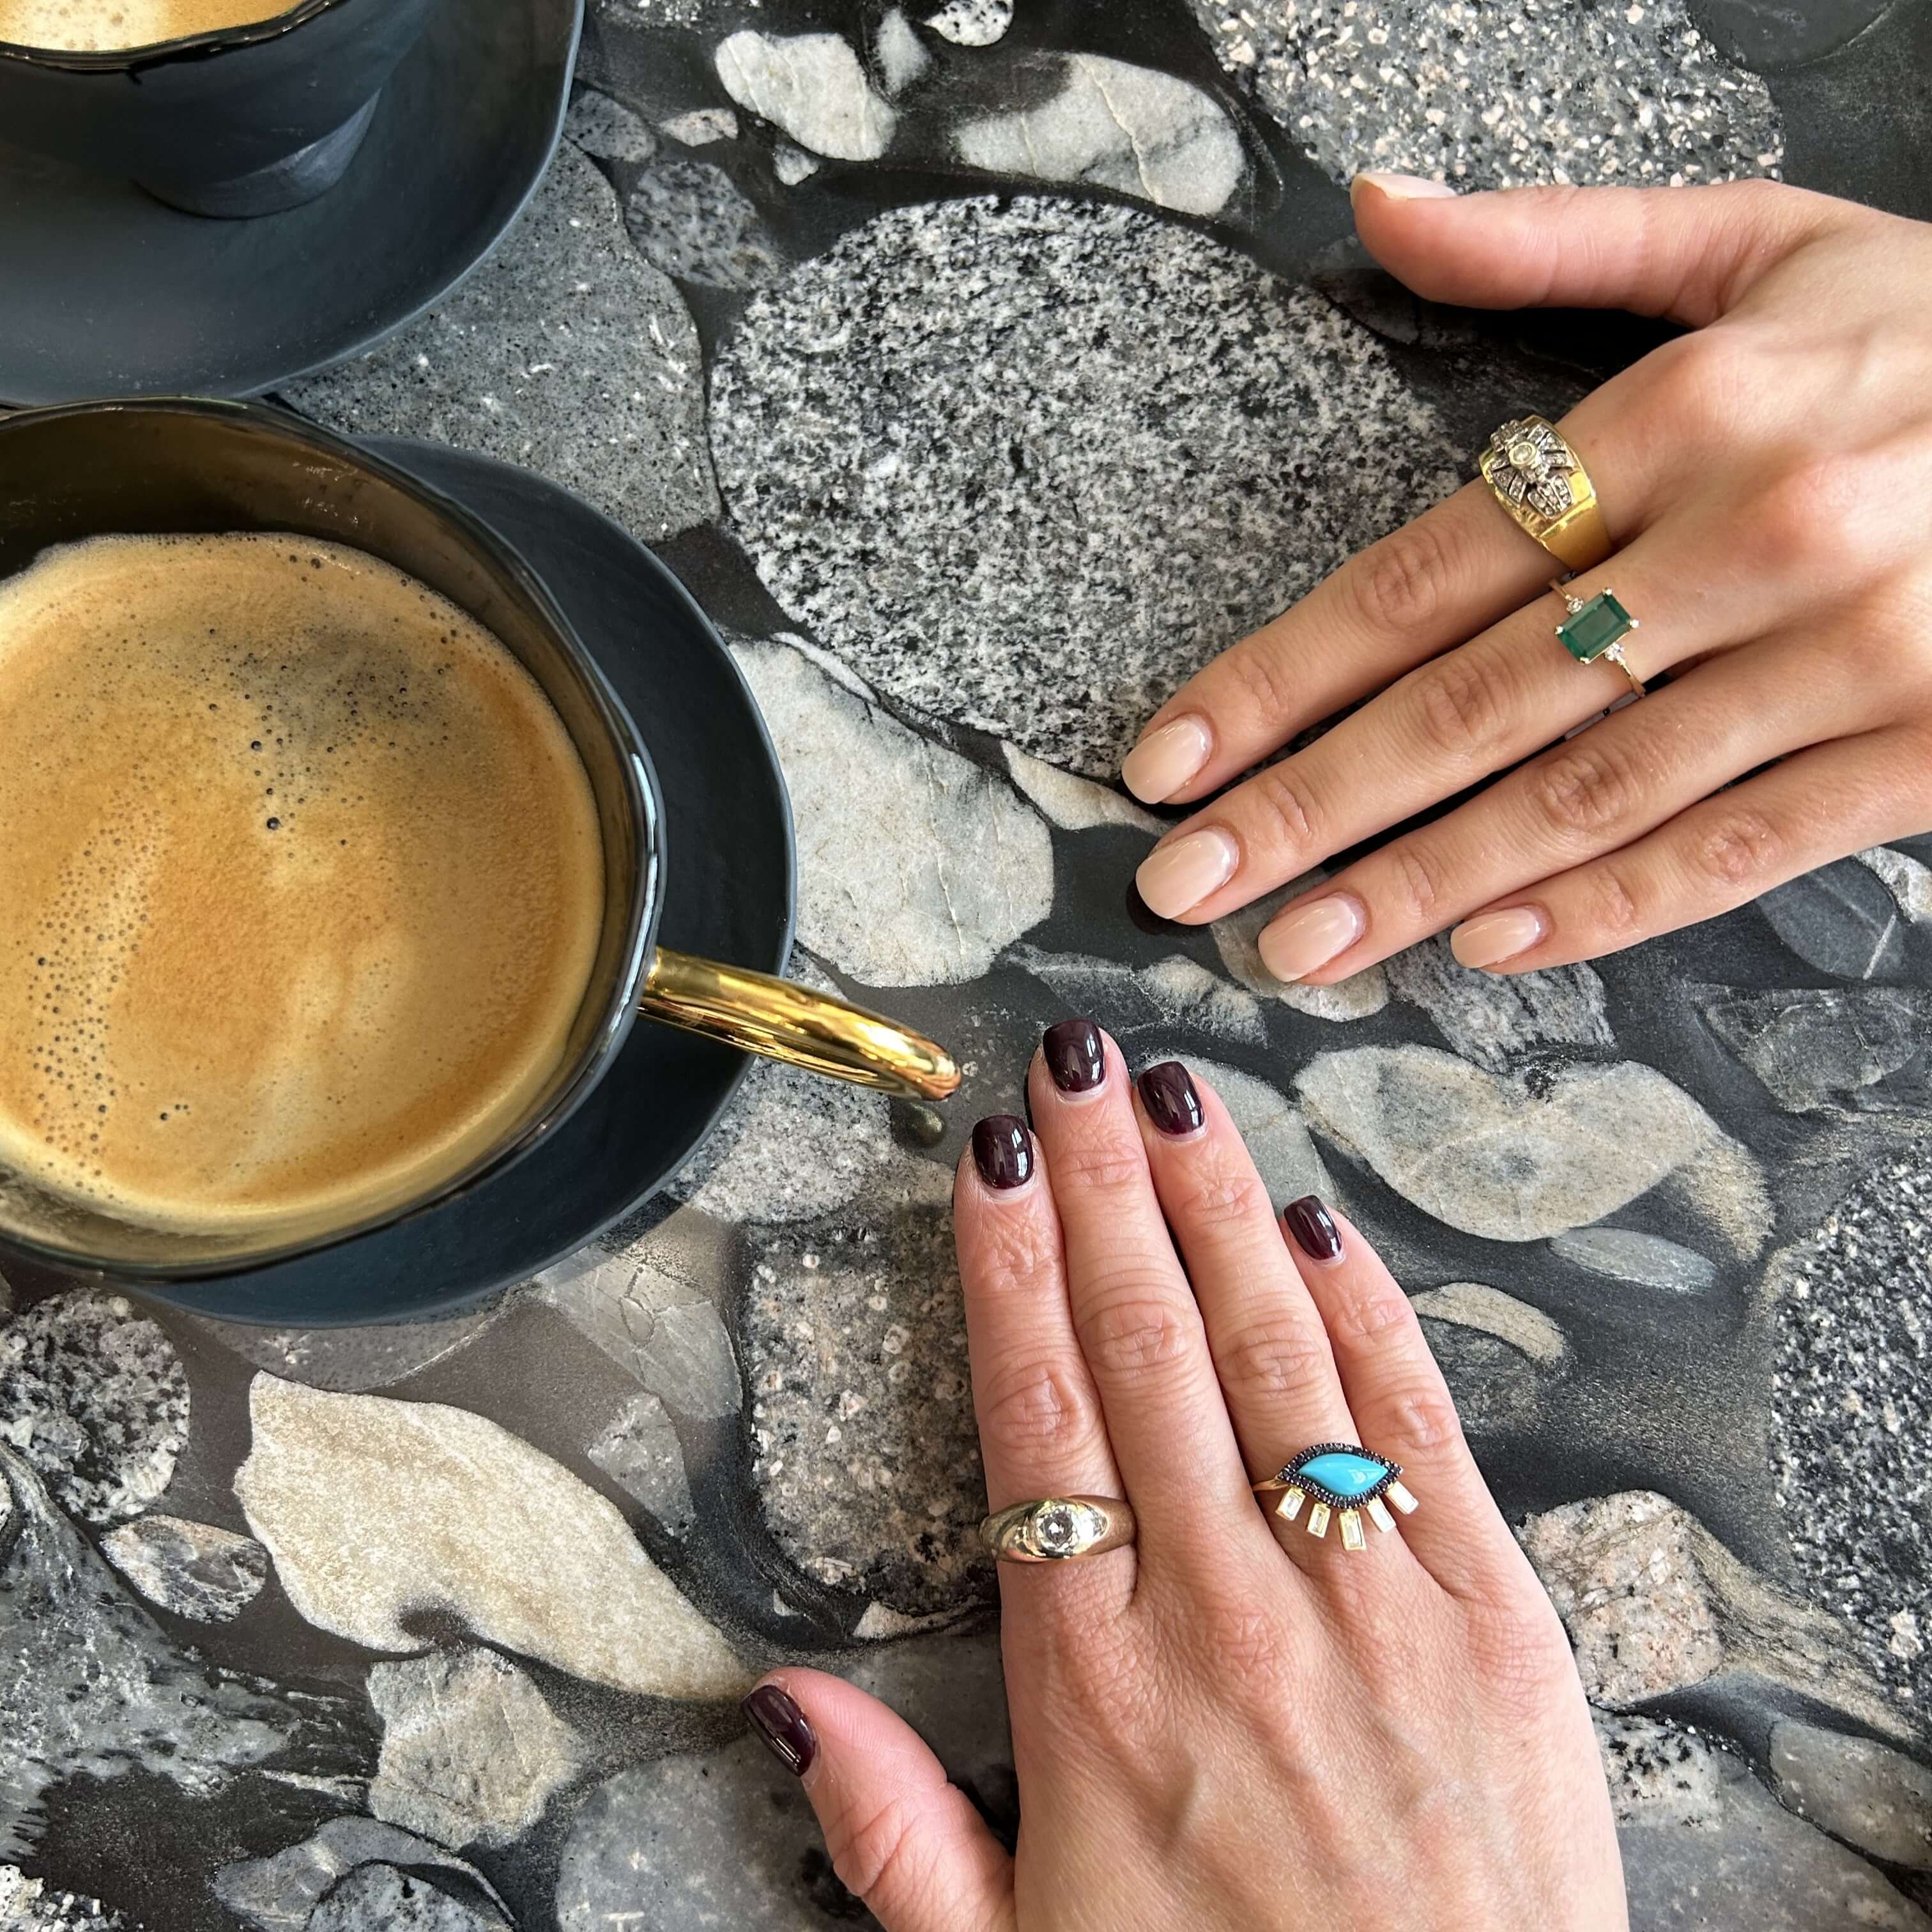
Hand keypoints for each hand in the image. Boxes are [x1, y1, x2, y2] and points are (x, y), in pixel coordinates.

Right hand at [739, 1025, 1623, 1930]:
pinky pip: (1417, 1428)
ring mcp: (1365, 1602)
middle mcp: (1224, 1611)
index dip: (1006, 1269)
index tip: (990, 1163)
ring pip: (1271, 1352)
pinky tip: (1319, 1226)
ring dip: (1214, 1208)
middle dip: (1098, 1186)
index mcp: (1095, 1682)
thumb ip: (893, 1828)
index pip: (1034, 1415)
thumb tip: (783, 1702)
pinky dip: (1366, 1314)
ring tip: (1174, 1099)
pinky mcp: (1495, 1617)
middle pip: (1144, 1345)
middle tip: (1070, 1067)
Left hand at [1121, 177, 1931, 980]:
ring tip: (1300, 947)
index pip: (1424, 572)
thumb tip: (1383, 210)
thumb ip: (1560, 241)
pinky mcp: (1926, 748)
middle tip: (1189, 885)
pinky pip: (1737, 850)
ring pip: (1587, 796)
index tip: (1168, 759)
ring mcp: (1844, 653)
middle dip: (1313, 806)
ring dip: (1423, 884)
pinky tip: (1491, 947)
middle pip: (1475, 701)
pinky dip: (1606, 908)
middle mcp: (1753, 534)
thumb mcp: (1767, 240)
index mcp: (1688, 409)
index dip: (1280, 676)